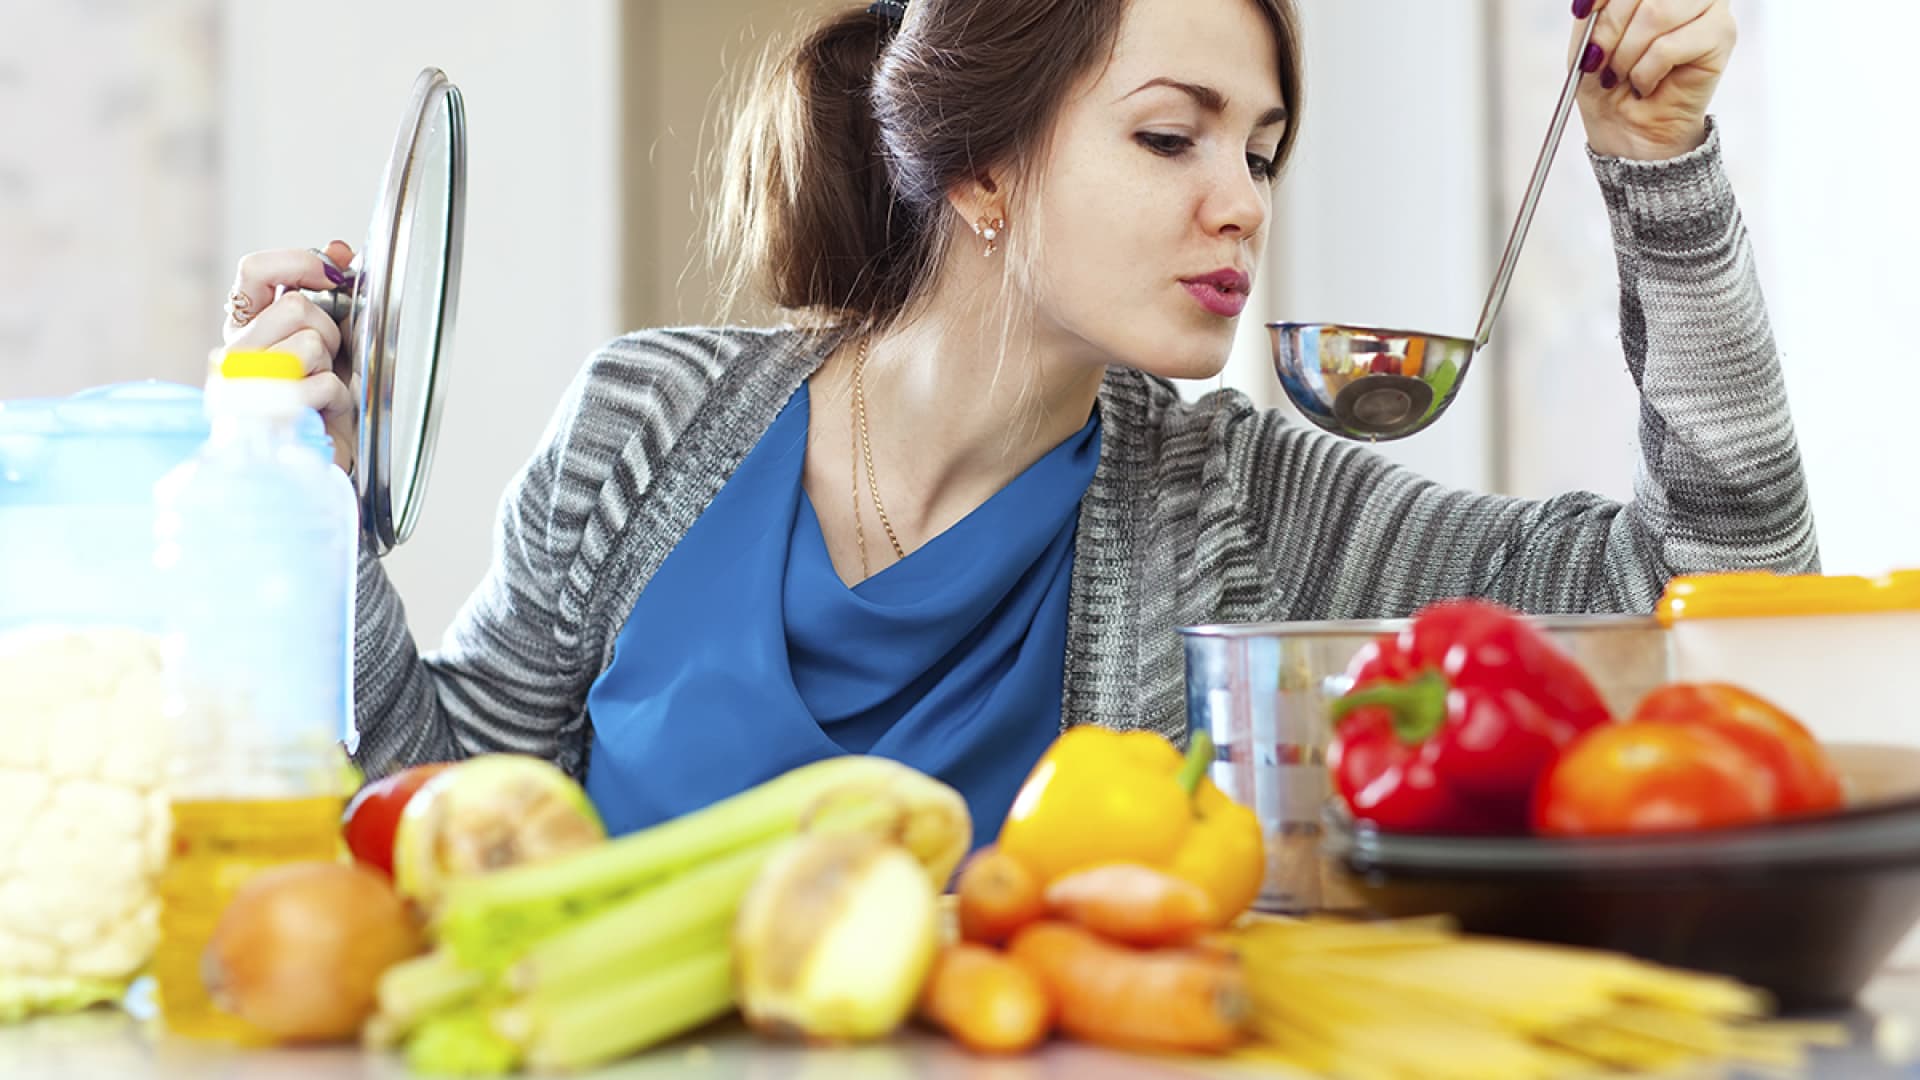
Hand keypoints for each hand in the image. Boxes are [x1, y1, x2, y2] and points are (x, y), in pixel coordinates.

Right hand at [217, 241, 357, 472]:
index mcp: (246, 325)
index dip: (300, 263)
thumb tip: (342, 250)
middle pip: (295, 305)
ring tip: (323, 387)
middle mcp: (236, 352)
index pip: (255, 270)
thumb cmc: (327, 397)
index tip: (335, 274)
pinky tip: (327, 412)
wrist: (326, 458)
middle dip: (328, 329)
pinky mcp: (267, 417)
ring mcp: (246, 385)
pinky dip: (338, 397)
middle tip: (328, 359)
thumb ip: (333, 292)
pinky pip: (321, 384)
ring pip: (308, 342)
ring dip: (332, 365)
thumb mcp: (336, 336)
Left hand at [1571, 0, 1735, 160]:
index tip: (1582, 12)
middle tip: (1600, 58)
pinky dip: (1646, 71)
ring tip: (1622, 74)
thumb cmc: (1609, 78)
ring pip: (1657, 13)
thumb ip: (1597, 9)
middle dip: (1612, 27)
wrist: (1626, 125)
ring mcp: (1710, 5)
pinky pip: (1670, 45)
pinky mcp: (1721, 34)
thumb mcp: (1589, 37)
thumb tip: (1590, 1)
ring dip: (1628, 53)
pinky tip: (1645, 84)